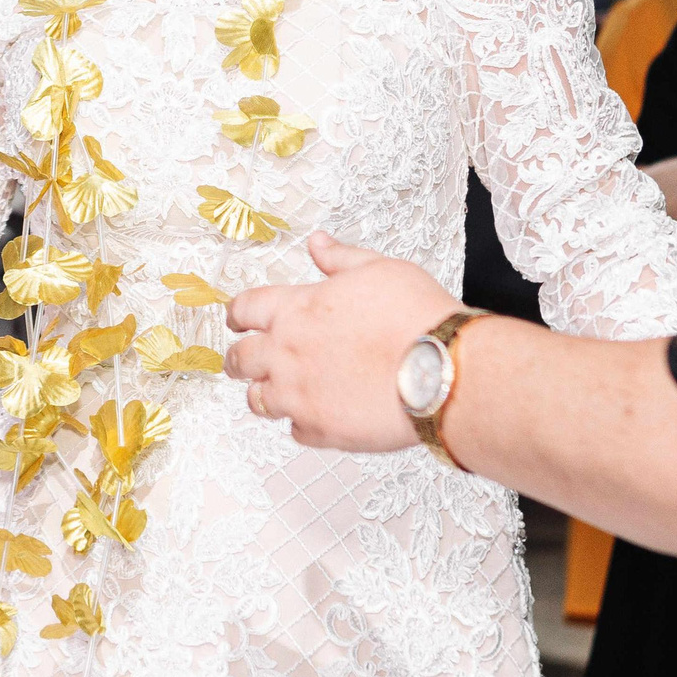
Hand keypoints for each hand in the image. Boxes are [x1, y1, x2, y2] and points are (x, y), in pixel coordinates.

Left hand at [225, 232, 465, 450]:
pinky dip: (303, 423)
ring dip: (265, 393)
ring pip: (259, 400)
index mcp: (295, 309)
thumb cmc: (416, 317)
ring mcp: (299, 396)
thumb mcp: (378, 268)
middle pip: (239, 359)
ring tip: (277, 391)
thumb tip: (317, 244)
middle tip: (243, 361)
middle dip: (239, 358)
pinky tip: (318, 414)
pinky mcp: (321, 430)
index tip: (236, 319)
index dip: (236, 314)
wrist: (441, 369)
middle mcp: (287, 353)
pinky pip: (296, 431)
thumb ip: (339, 258)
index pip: (244, 309)